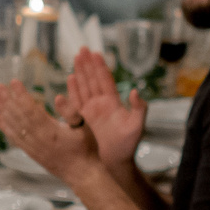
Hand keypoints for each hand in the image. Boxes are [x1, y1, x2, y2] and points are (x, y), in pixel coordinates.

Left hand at [0, 79, 96, 182]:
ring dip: (3, 111)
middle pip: (19, 116)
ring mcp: (33, 147)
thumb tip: (58, 97)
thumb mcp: (85, 127)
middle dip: (8, 100)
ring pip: (14, 126)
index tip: (13, 82)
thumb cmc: (86, 149)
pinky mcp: (31, 153)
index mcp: (50, 130)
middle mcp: (38, 138)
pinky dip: (5, 128)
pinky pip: (15, 139)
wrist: (82, 174)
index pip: (31, 109)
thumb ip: (71, 112)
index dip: (21, 95)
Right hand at [63, 47, 146, 167]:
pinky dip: (73, 90)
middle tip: (82, 49)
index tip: (96, 53)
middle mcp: (103, 103)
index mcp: (114, 103)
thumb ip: (139, 108)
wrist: (117, 161)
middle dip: (88, 64)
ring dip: (80, 73)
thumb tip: (135, 91)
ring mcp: (93, 110)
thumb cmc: (129, 145)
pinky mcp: (85, 118)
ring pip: (85, 87)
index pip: (105, 80)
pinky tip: (70, 78)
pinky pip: (77, 101)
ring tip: (75, 58)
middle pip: (93, 79)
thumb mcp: (138, 126)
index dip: (100, 67)